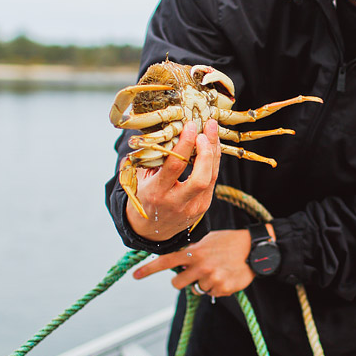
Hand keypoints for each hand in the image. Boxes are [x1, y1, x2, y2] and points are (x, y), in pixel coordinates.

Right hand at [124, 119, 220, 241]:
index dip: (185, 144)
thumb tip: (163, 128)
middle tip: (207, 127)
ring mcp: (192, 207)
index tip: (190, 126)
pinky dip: (213, 162)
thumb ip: (152, 157)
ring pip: (211, 178)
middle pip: (201, 177)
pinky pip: (212, 181)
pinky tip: (211, 147)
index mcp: (157, 192)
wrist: (151, 229)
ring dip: (214, 152)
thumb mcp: (141, 177)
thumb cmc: (144, 195)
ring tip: (212, 131)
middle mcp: (176, 202)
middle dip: (207, 150)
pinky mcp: (203, 207)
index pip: (175, 166)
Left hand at [132, 228, 253, 297]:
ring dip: (202, 283)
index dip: (149, 270)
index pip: (166, 262)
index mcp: (194, 252)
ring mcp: (211, 278)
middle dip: (182, 281)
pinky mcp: (222, 288)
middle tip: (193, 274)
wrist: (255, 250)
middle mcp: (200, 266)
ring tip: (217, 271)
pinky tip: (226, 276)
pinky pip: (211, 293)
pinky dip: (216, 287)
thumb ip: (193, 251)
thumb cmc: (230, 242)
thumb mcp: (208, 241)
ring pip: (195, 290)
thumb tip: (179, 263)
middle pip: (177, 284)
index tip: (136, 276)